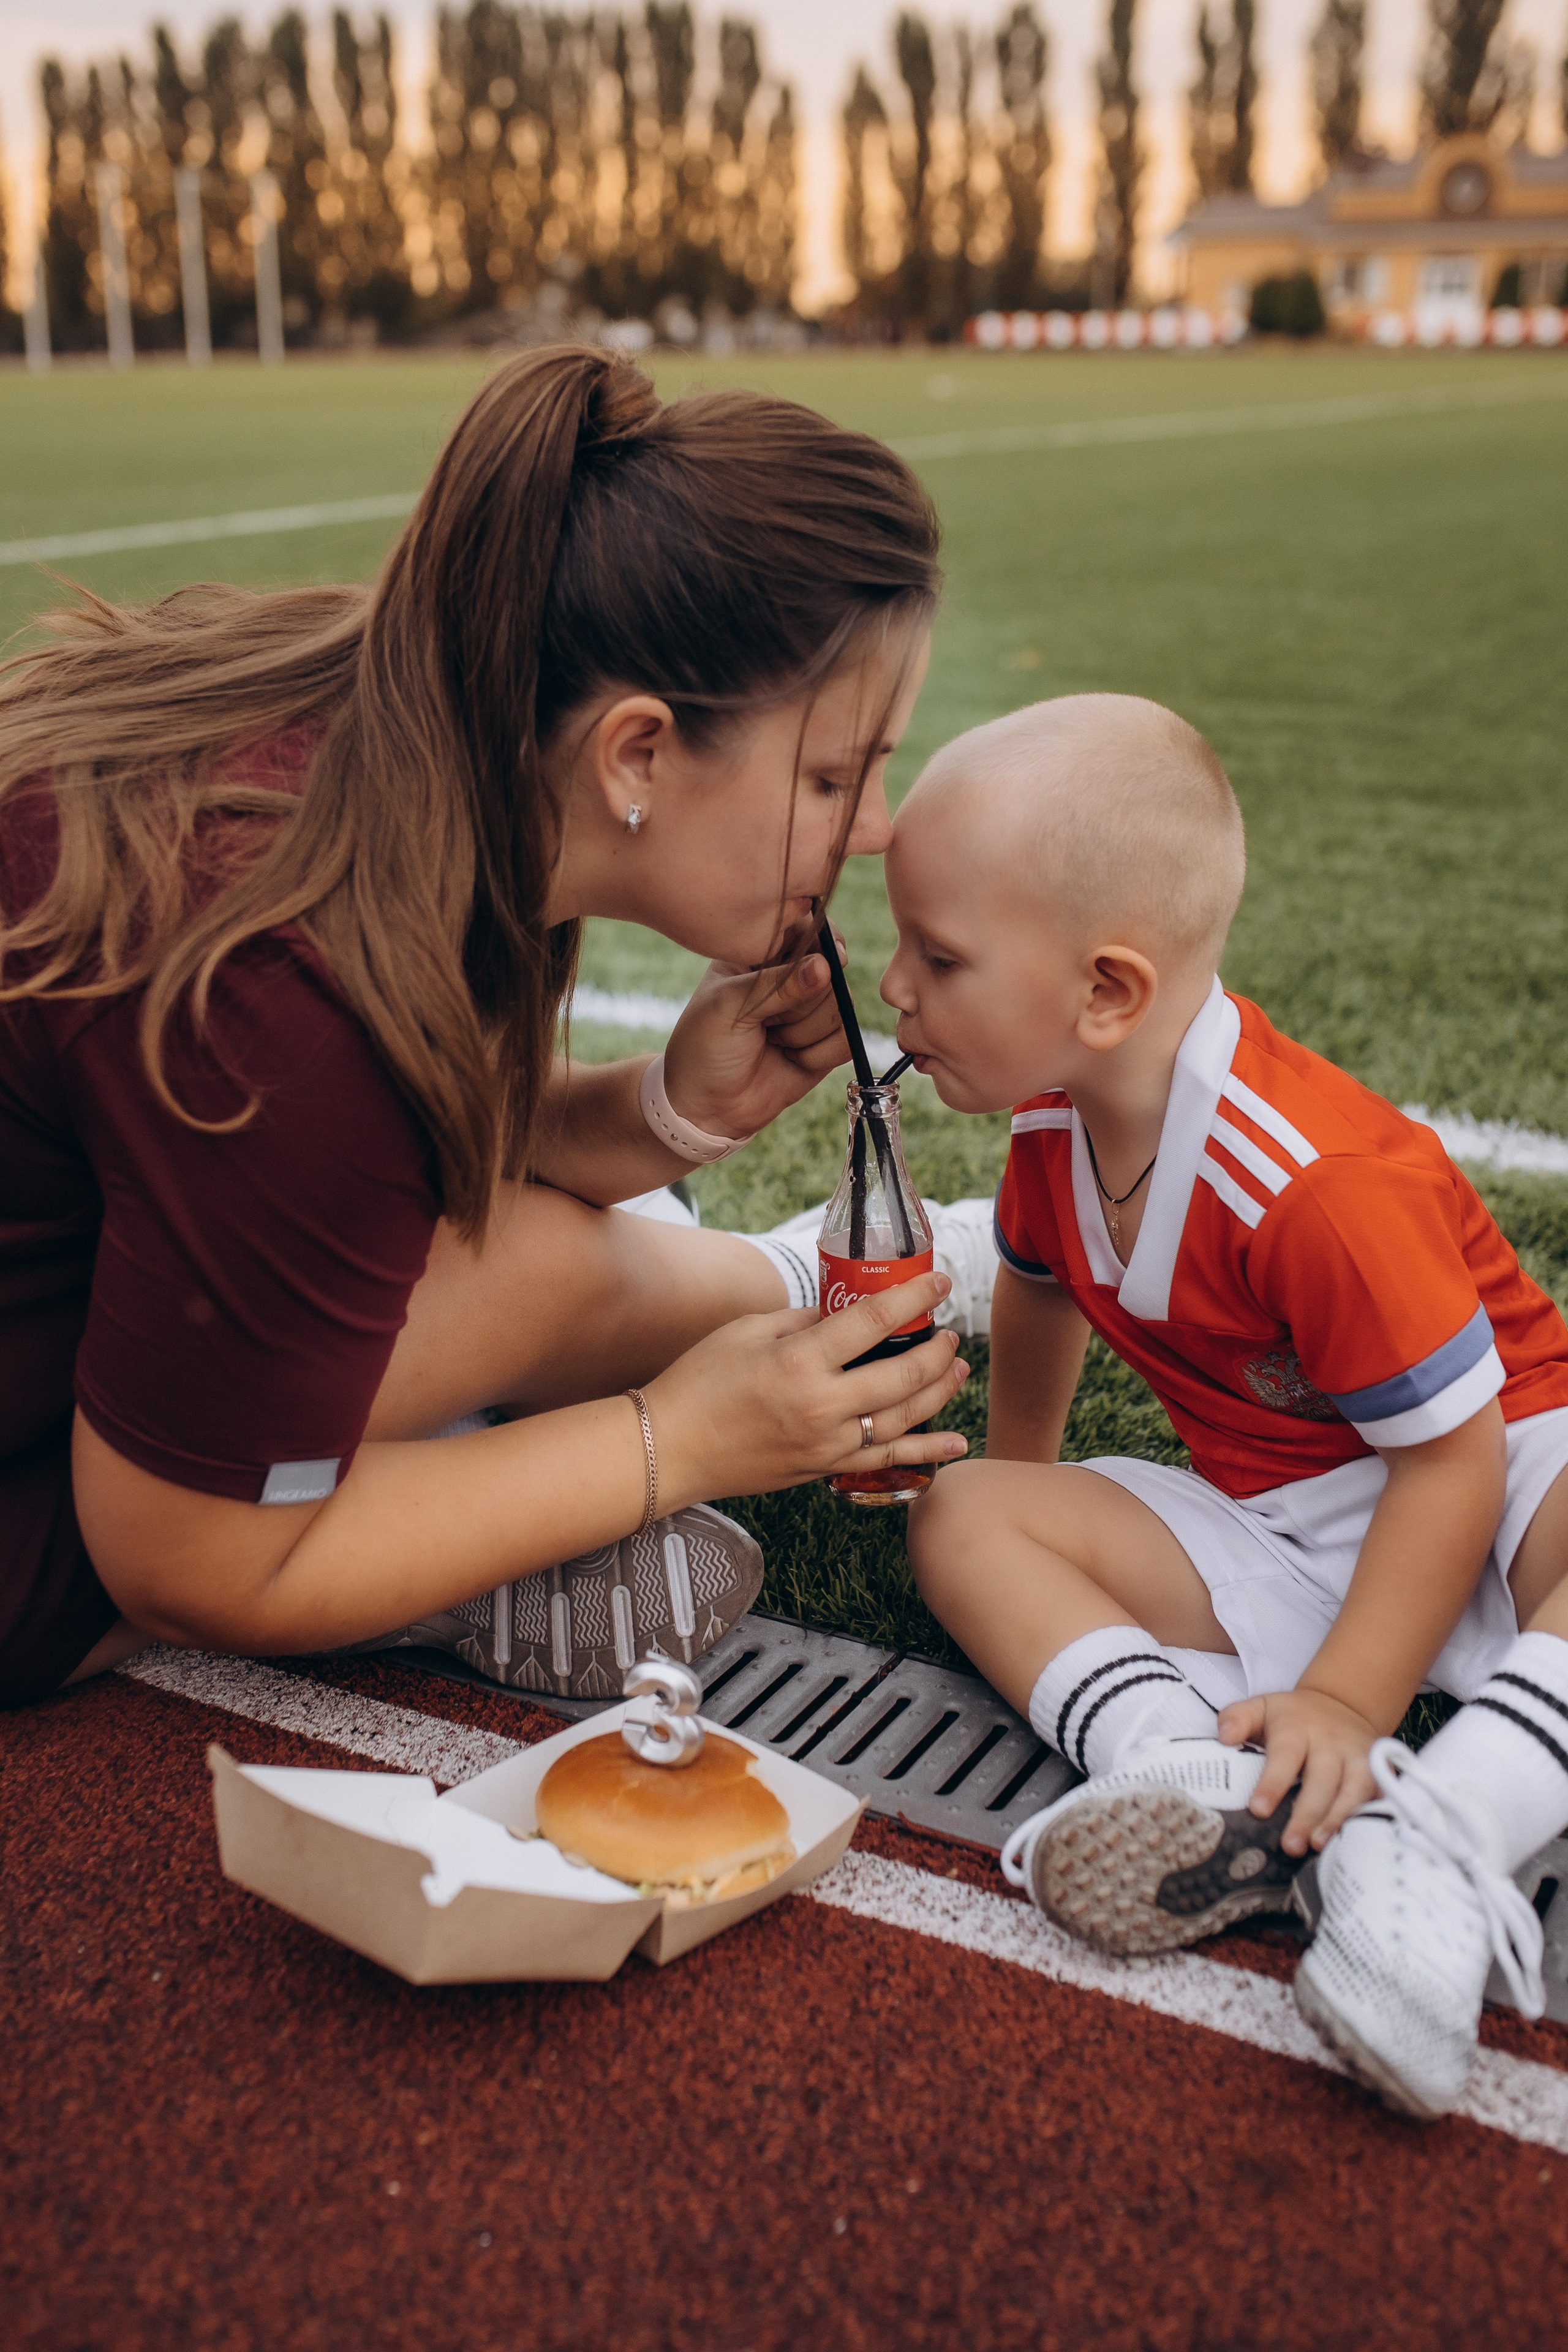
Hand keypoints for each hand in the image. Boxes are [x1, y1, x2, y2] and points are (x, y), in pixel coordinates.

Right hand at [644, 1272, 969, 1504]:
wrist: (669, 1449)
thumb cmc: (699, 1382)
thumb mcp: (747, 1332)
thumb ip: (803, 1322)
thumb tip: (847, 1315)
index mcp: (799, 1361)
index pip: (874, 1321)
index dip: (914, 1297)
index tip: (939, 1281)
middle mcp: (821, 1406)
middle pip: (903, 1375)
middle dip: (936, 1349)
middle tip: (948, 1332)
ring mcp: (826, 1443)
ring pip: (904, 1419)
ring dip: (940, 1391)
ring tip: (958, 1368)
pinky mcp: (824, 1469)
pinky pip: (887, 1461)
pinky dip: (927, 1452)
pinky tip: (957, 1440)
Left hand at [660, 939, 851, 1142]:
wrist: (705, 1106)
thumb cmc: (704, 1046)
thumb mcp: (729, 1006)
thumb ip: (779, 985)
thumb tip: (827, 966)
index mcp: (765, 953)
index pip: (810, 929)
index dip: (819, 944)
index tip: (813, 963)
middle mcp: (794, 978)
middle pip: (832, 973)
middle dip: (800, 1004)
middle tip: (764, 1021)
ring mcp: (813, 1011)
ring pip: (842, 1008)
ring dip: (804, 1033)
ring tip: (772, 1042)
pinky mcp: (826, 1044)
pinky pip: (847, 1040)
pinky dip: (818, 1054)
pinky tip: (790, 1060)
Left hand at [1217, 1687, 1378, 1857]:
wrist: (1342, 1704)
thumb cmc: (1293, 1716)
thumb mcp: (1262, 1707)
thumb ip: (1237, 1718)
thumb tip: (1225, 1737)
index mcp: (1298, 1728)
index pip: (1285, 1756)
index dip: (1273, 1784)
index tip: (1258, 1810)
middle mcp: (1331, 1743)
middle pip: (1322, 1780)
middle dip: (1307, 1815)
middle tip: (1290, 1845)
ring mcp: (1359, 1757)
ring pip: (1355, 1790)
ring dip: (1339, 1819)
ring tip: (1319, 1846)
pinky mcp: (1379, 1771)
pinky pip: (1379, 1796)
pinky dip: (1370, 1817)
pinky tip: (1354, 1840)